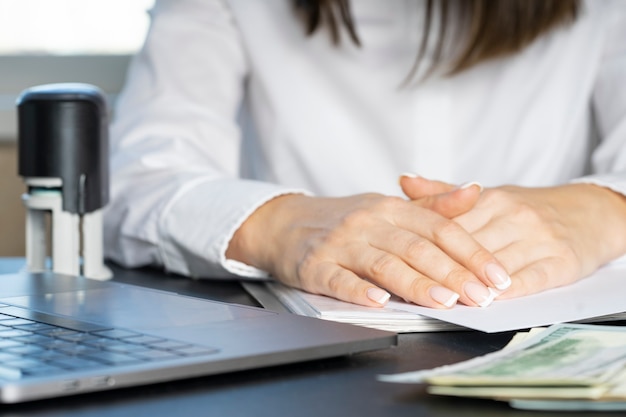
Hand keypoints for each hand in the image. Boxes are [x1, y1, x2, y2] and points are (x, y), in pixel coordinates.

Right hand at [226, 186, 510, 308]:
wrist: (286, 223)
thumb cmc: (344, 219)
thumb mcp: (388, 206)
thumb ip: (433, 205)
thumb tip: (475, 191)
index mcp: (391, 208)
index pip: (439, 229)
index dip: (472, 252)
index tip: (499, 276)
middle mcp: (368, 223)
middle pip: (417, 248)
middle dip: (454, 274)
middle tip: (483, 297)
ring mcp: (340, 244)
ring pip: (384, 264)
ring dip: (417, 283)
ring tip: (446, 301)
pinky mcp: (315, 266)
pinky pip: (339, 279)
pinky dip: (359, 290)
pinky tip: (379, 302)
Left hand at [401, 176, 625, 298]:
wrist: (588, 211)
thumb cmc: (527, 207)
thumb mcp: (487, 194)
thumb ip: (442, 193)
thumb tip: (403, 181)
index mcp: (490, 199)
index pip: (451, 224)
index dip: (425, 245)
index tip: (399, 257)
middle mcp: (513, 215)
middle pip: (470, 246)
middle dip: (443, 268)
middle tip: (417, 285)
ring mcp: (539, 238)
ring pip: (498, 263)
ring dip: (473, 282)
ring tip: (449, 298)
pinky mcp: (563, 260)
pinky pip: (534, 277)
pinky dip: (512, 290)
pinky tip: (493, 300)